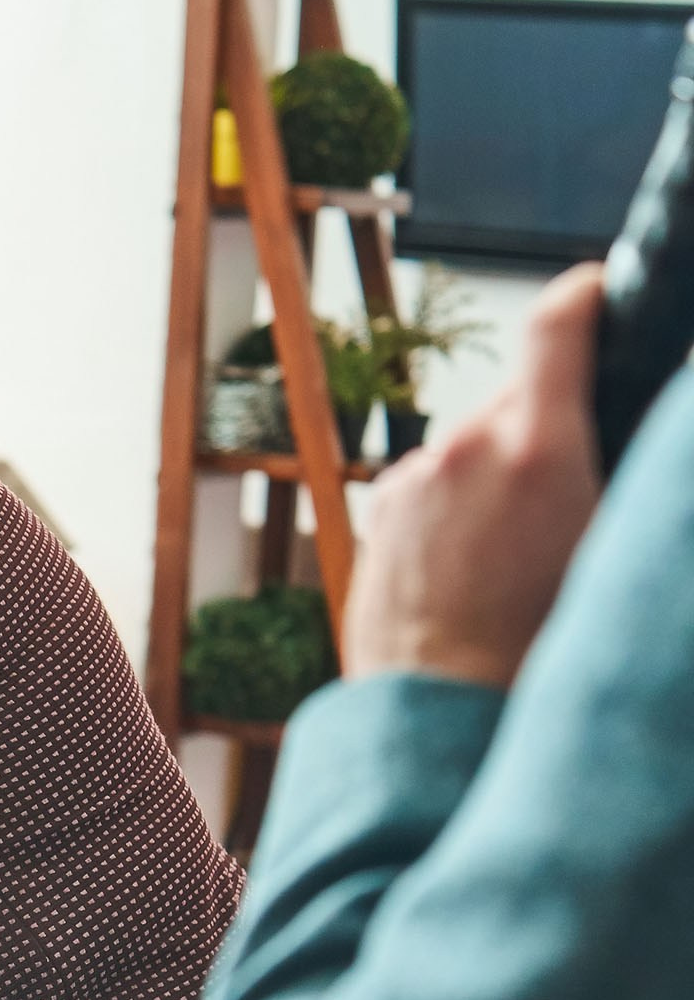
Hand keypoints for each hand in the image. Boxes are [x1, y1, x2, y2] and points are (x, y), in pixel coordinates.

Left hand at [344, 263, 605, 688]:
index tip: (601, 289)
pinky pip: (436, 483)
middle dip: (551, 423)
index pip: (558, 324)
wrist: (437, 710)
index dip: (587, 293)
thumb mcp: (610, 546)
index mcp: (537, 448)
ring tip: (519, 549)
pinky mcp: (382, 508)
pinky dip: (460, 504)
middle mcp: (466, 448)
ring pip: (475, 446)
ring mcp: (415, 477)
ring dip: (501, 472)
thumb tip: (618, 446)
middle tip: (575, 484)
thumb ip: (616, 473)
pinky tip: (474, 565)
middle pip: (521, 397)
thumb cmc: (539, 647)